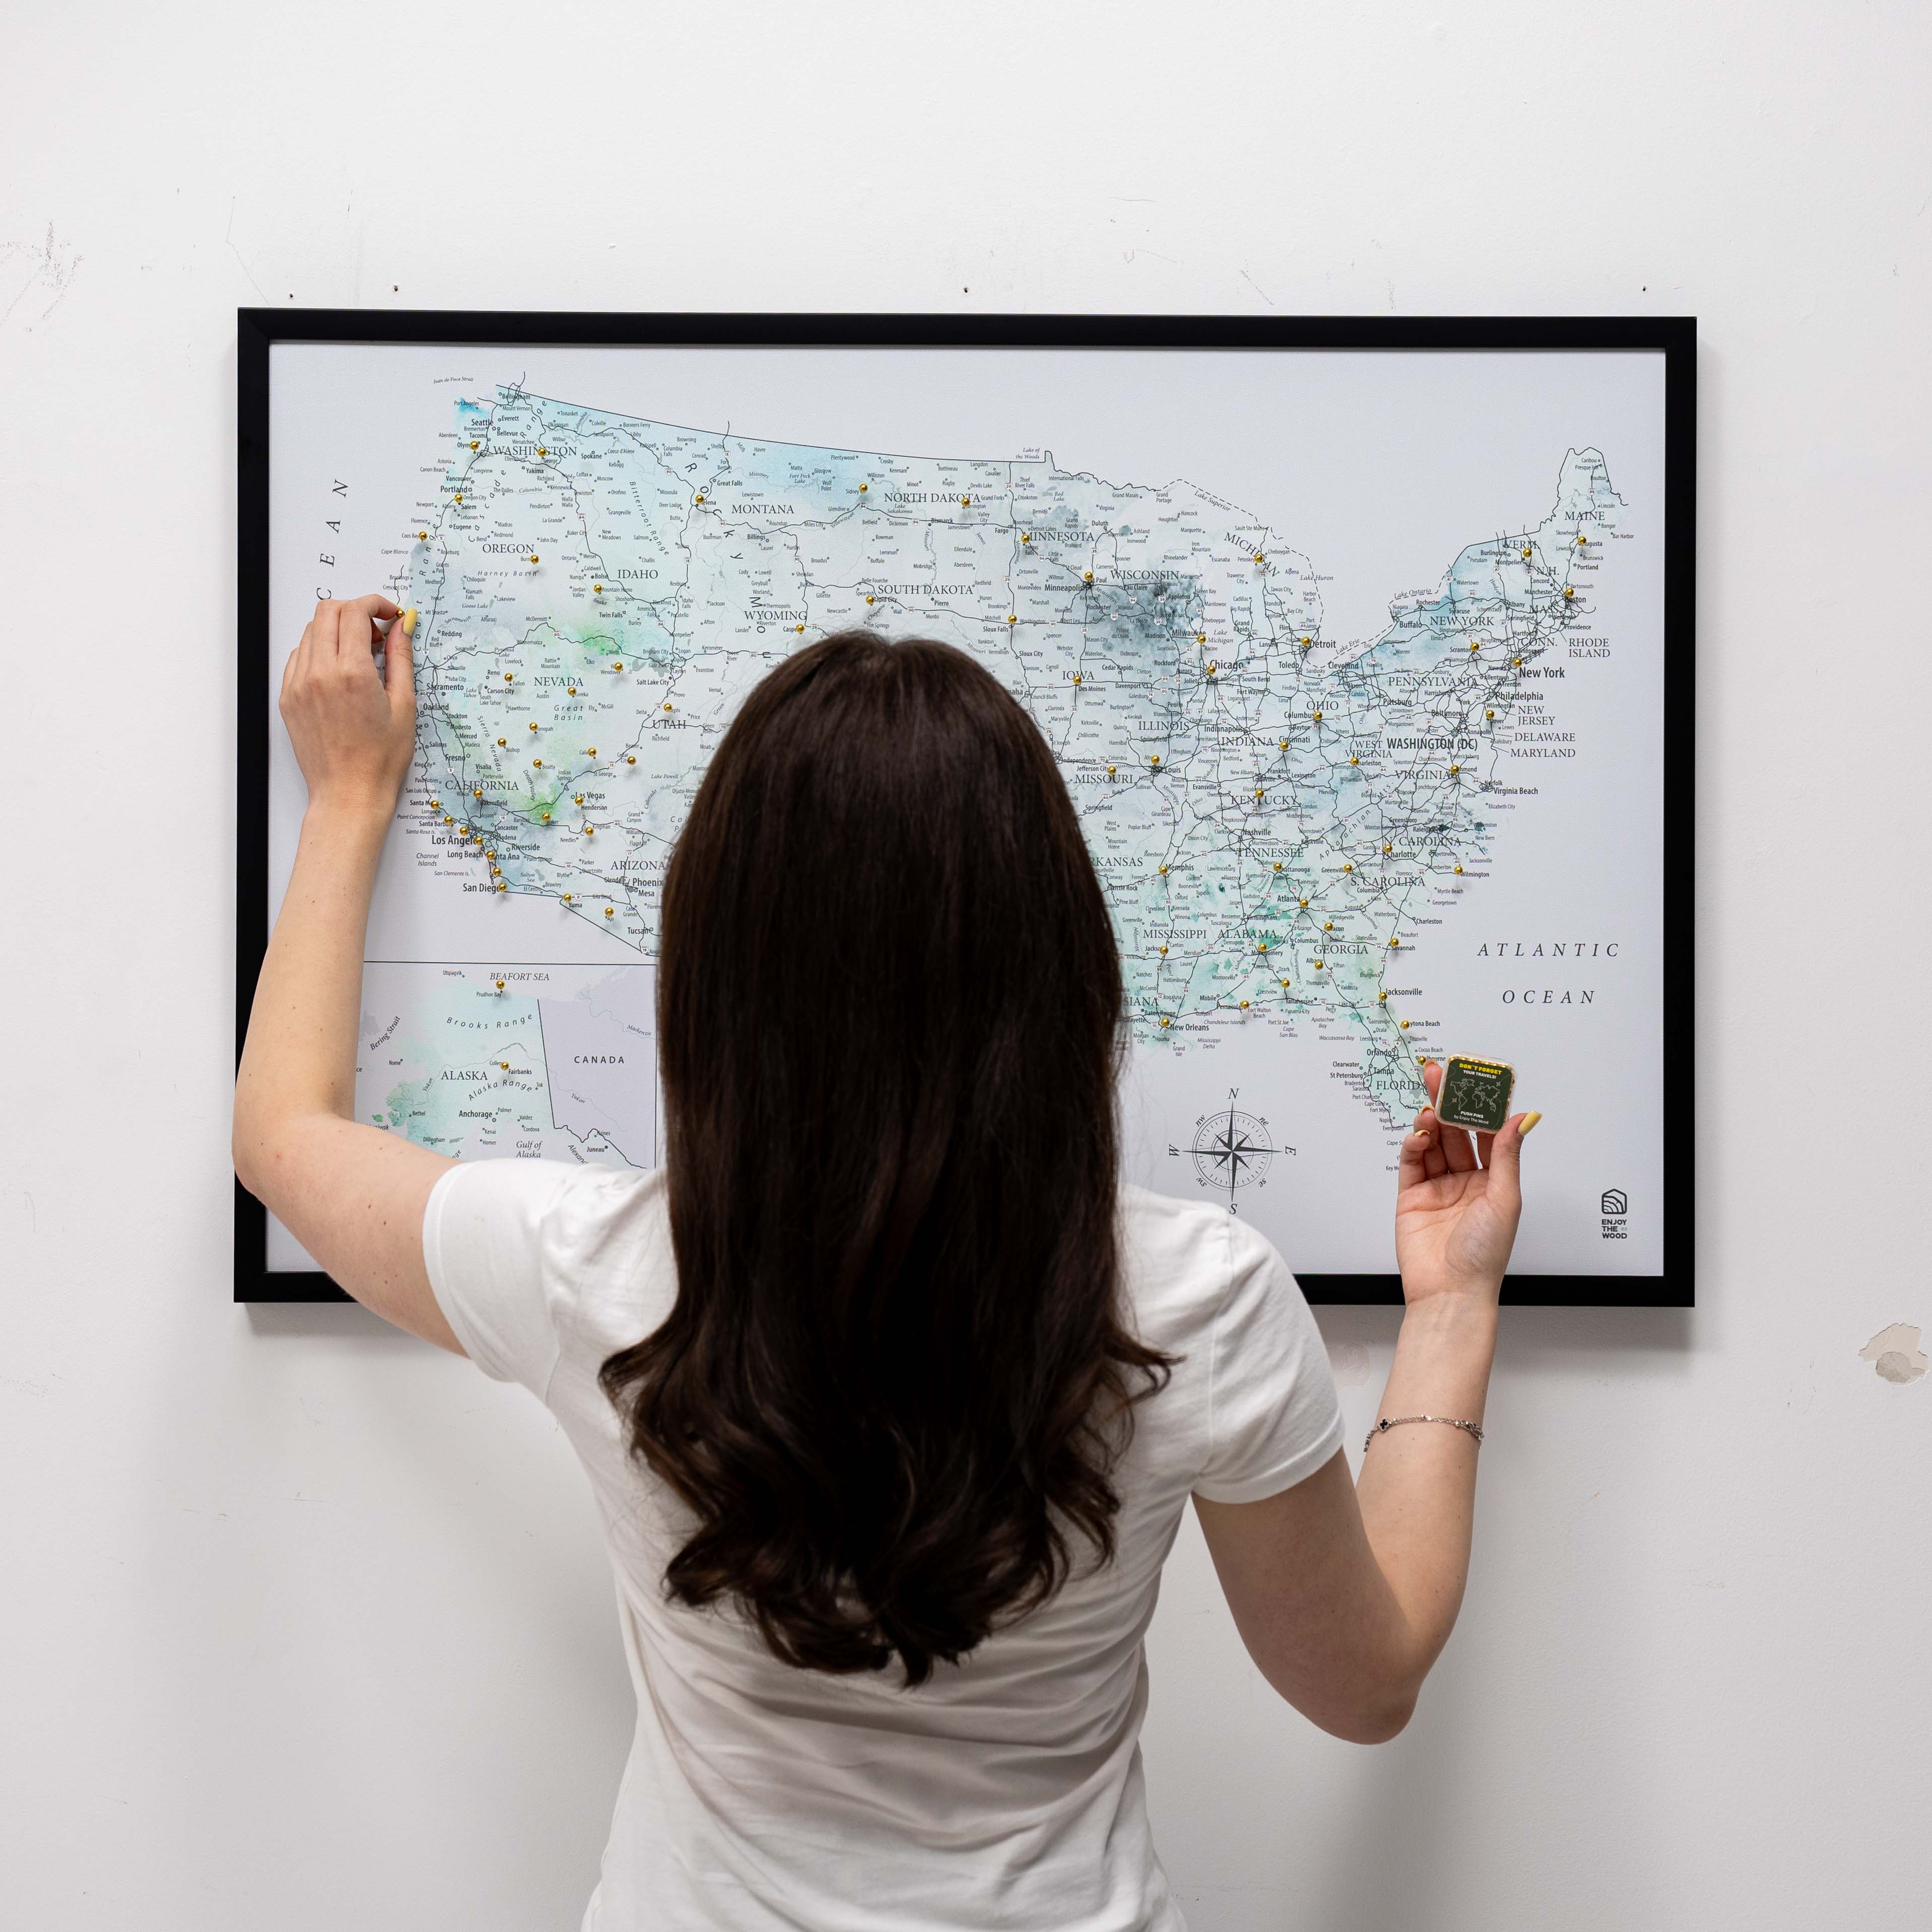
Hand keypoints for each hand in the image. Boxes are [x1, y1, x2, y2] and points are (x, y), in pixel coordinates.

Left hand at [279, 595, 416, 817]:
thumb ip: (400, 659)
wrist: (349, 794)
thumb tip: (401, 627)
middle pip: (327, 612)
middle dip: (354, 611)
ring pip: (310, 631)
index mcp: (352, 673)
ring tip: (359, 655)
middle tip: (376, 632)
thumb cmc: (380, 760)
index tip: (389, 615)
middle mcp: (320, 674)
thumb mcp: (404, 706)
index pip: (354, 612)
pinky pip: (298, 657)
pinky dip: (318, 652)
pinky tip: (338, 671)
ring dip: (335, 631)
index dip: (375, 604)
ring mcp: (298, 685)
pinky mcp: (288, 698)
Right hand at [1393, 1060, 1531, 1305]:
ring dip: (1431, 1121)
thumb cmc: (1484, 1255)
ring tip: (1431, 1106)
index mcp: (1492, 1181)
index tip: (1476, 1081)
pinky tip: (1419, 1133)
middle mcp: (1464, 1180)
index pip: (1486, 1133)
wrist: (1450, 1290)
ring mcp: (1437, 1186)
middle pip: (1456, 1131)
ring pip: (1432, 1142)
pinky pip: (1411, 1161)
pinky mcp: (1410, 1195)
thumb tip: (1521, 1118)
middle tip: (1441, 1075)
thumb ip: (1506, 1154)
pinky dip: (1413, 1144)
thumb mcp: (1505, 1198)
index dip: (1480, 1106)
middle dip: (1449, 1103)